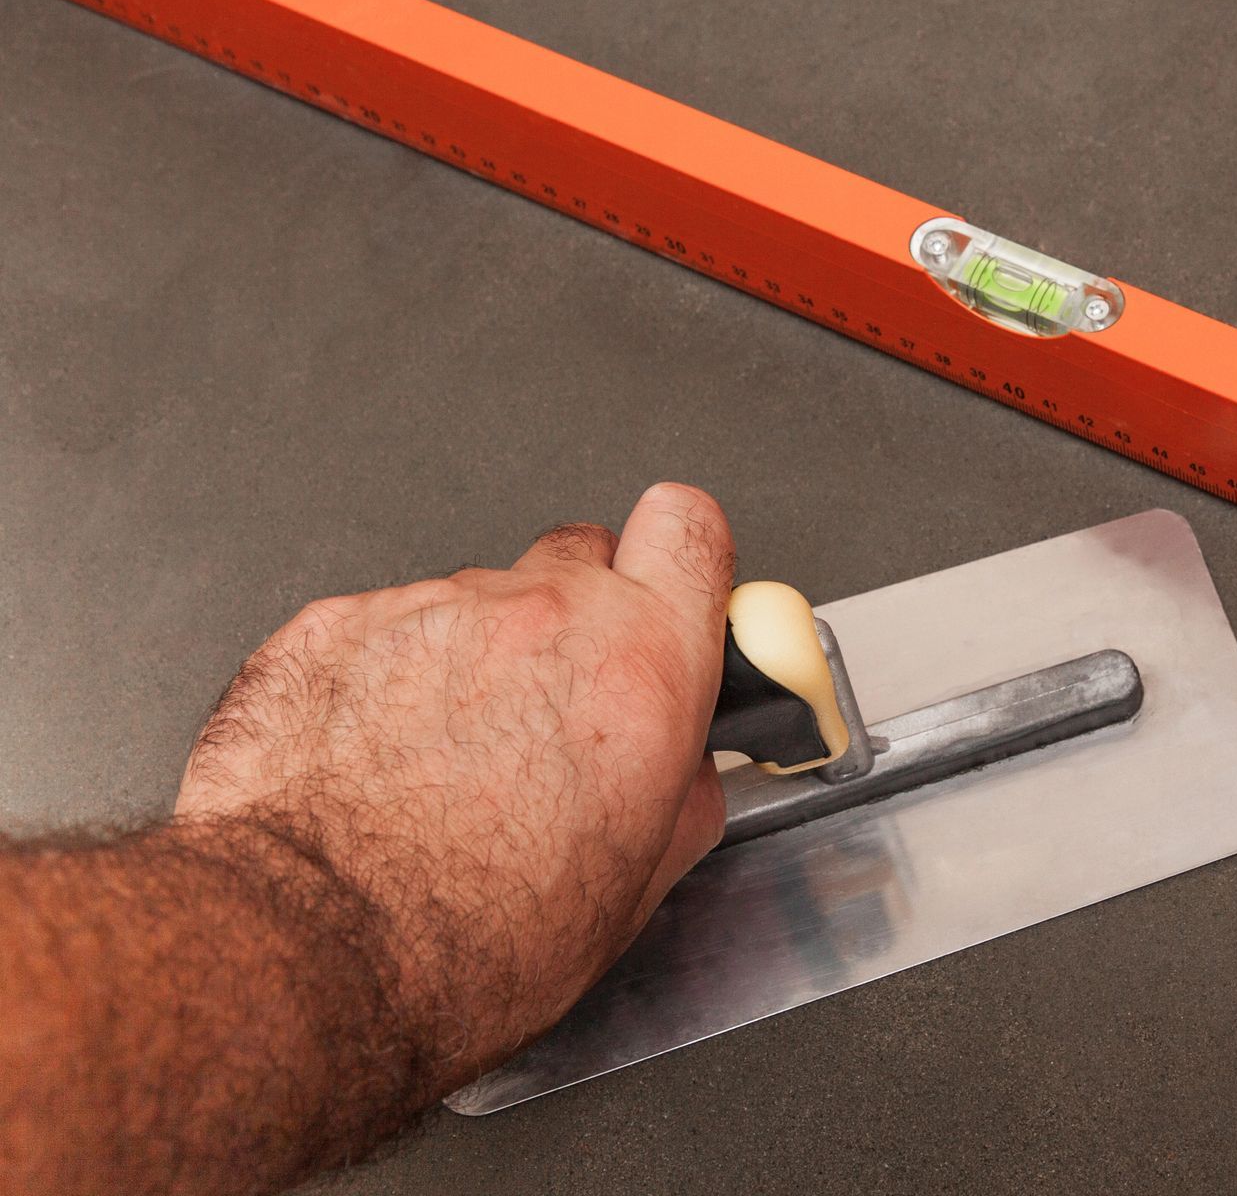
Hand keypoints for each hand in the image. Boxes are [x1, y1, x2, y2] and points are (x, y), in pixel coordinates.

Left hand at [173, 483, 732, 1085]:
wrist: (303, 953)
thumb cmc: (462, 943)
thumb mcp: (632, 891)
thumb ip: (678, 795)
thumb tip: (681, 776)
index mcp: (636, 669)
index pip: (689, 527)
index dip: (681, 559)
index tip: (671, 598)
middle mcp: (538, 615)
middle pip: (578, 557)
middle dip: (576, 621)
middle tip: (552, 712)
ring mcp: (429, 607)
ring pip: (472, 604)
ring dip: (471, 665)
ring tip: (438, 772)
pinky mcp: (332, 622)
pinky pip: (379, 630)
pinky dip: (381, 682)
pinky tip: (367, 769)